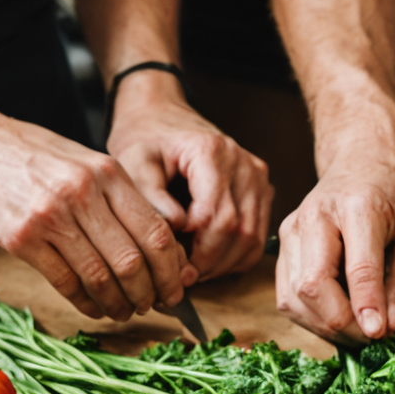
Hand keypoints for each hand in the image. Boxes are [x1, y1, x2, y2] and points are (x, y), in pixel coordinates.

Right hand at [0, 107, 188, 321]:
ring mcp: (51, 216)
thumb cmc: (32, 156)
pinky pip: (65, 282)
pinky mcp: (21, 238)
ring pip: (101, 276)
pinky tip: (92, 306)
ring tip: (122, 311)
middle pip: (133, 261)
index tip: (175, 288)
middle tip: (151, 306)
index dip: (171, 270)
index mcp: (109, 174)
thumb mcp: (86, 163)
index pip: (157, 232)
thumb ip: (120, 199)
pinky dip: (85, 302)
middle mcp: (84, 193)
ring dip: (117, 303)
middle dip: (149, 294)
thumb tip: (161, 249)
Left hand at [107, 72, 272, 283]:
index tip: (170, 264)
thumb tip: (175, 231)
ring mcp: (258, 177)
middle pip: (239, 231)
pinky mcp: (262, 190)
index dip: (196, 249)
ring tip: (193, 271)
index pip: (217, 216)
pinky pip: (257, 235)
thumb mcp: (133, 162)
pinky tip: (209, 261)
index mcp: (213, 152)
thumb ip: (150, 196)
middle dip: (209, 262)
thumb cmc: (145, 138)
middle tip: (179, 278)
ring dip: (223, 263)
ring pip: (252, 237)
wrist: (162, 115)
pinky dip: (236, 256)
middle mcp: (244, 163)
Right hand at [274, 102, 394, 341]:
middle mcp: (315, 217)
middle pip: (312, 287)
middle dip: (343, 324)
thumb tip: (388, 326)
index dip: (367, 307)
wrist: (365, 153)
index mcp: (359, 207)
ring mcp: (292, 230)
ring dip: (325, 326)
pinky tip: (340, 315)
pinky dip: (311, 316)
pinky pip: (287, 295)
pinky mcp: (283, 244)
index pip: (357, 268)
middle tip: (375, 335)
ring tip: (360, 327)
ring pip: (293, 298)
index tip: (379, 334)